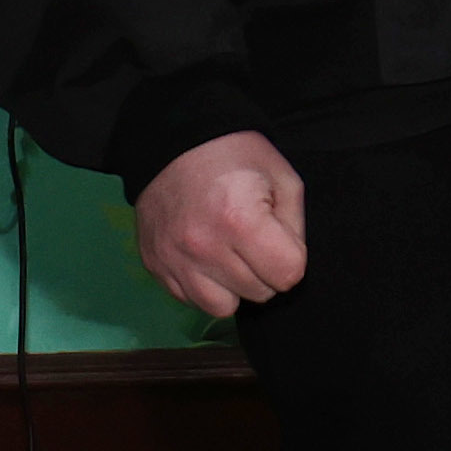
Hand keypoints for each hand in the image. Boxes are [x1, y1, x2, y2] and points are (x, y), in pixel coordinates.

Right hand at [133, 129, 306, 311]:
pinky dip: (203, 285)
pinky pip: (191, 300)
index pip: (288, 275)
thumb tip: (292, 266)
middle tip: (253, 240)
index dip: (291, 258)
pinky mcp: (155, 266)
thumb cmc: (234, 156)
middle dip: (264, 271)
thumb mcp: (282, 178)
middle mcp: (204, 247)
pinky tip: (205, 256)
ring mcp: (174, 260)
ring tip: (230, 254)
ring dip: (234, 287)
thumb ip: (295, 228)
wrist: (174, 142)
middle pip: (259, 293)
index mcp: (240, 220)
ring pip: (224, 307)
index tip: (278, 237)